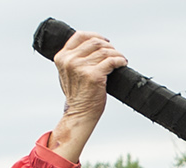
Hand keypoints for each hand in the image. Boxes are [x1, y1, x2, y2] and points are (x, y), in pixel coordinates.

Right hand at [50, 31, 126, 160]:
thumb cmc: (78, 95)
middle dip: (108, 46)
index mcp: (62, 57)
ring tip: (121, 59)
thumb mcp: (68, 73)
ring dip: (116, 53)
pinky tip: (123, 63)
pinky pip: (111, 61)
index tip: (105, 41)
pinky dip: (120, 60)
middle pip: (94, 43)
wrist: (80, 113)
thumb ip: (73, 59)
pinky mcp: (94, 75)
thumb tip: (90, 48)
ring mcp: (81, 67)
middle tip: (116, 53)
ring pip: (104, 51)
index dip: (95, 36)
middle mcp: (69, 60)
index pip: (79, 36)